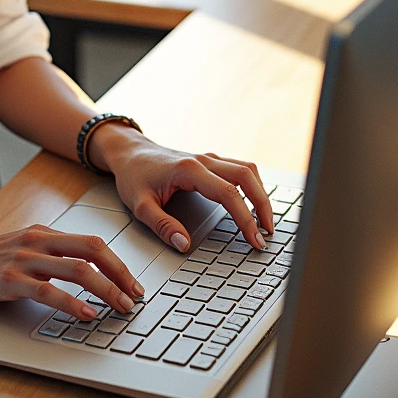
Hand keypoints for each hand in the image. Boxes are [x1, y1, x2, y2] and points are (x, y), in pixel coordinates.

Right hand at [0, 224, 143, 323]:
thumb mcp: (22, 250)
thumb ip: (50, 255)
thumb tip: (86, 273)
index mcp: (43, 233)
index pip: (92, 241)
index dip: (118, 263)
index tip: (134, 284)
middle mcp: (37, 241)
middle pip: (92, 250)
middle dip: (120, 274)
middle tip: (136, 296)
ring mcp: (24, 259)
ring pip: (77, 269)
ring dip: (106, 290)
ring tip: (121, 307)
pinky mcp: (10, 280)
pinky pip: (49, 291)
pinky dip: (72, 303)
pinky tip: (86, 314)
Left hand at [90, 125, 274, 252]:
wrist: (128, 152)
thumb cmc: (132, 175)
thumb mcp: (139, 204)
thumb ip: (161, 225)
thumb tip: (184, 244)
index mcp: (188, 170)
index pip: (228, 194)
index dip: (246, 219)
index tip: (255, 239)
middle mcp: (203, 160)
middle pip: (246, 176)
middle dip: (263, 204)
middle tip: (268, 233)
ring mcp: (207, 158)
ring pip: (246, 169)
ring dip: (260, 193)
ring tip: (265, 221)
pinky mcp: (208, 160)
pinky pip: (238, 168)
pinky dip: (251, 185)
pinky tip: (252, 203)